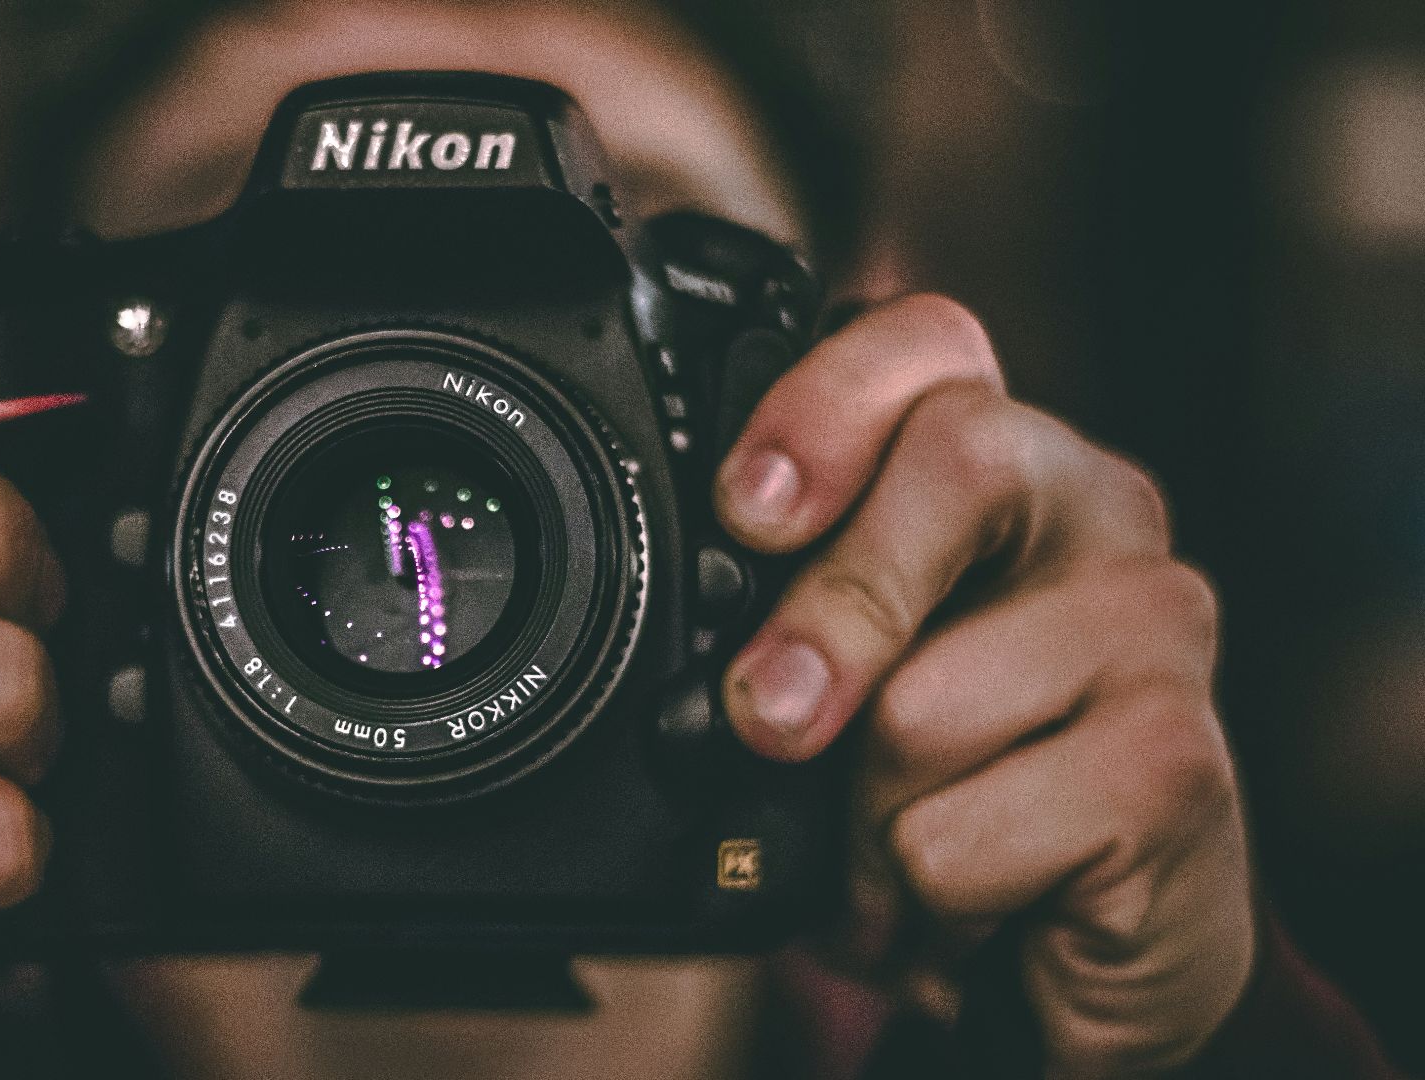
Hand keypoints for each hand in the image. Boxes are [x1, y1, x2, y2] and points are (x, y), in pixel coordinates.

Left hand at [716, 295, 1252, 1077]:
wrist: (1070, 960)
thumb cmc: (938, 790)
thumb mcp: (835, 688)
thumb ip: (779, 625)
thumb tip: (706, 659)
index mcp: (994, 463)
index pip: (926, 344)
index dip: (825, 404)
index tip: (746, 512)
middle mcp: (1092, 511)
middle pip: (960, 458)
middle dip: (832, 609)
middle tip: (771, 719)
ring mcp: (1155, 626)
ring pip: (927, 697)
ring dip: (862, 813)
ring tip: (892, 845)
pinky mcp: (1181, 763)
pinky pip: (963, 833)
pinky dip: (917, 897)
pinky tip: (961, 901)